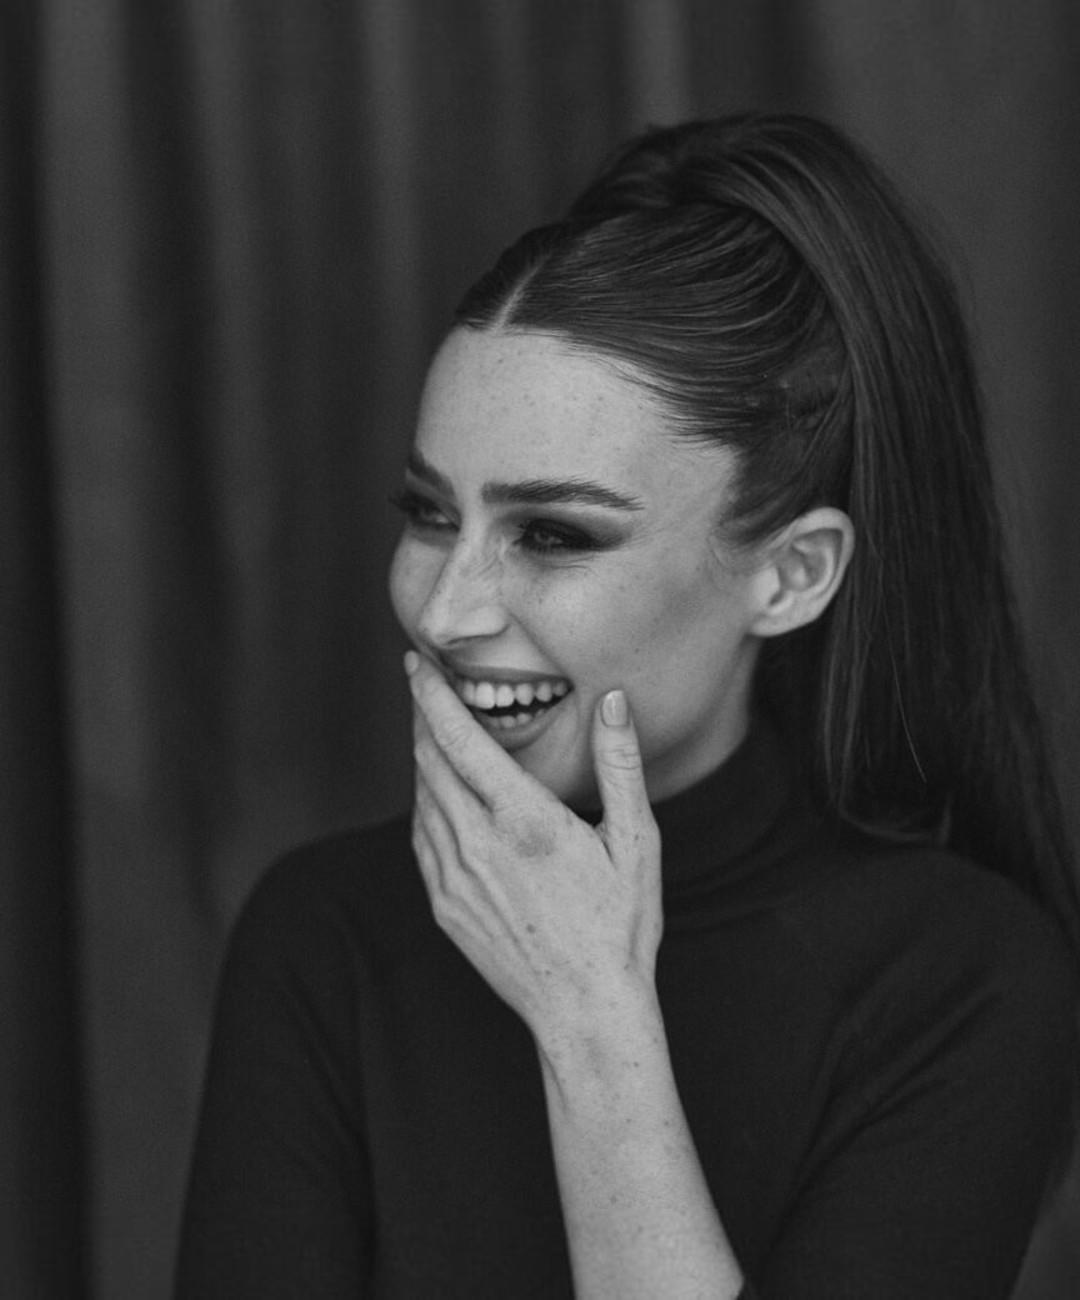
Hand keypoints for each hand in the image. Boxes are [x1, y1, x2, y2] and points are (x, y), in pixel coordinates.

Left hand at [406, 652, 662, 1045]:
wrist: (585, 1008)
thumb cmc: (621, 924)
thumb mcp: (636, 840)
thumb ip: (620, 764)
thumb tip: (613, 701)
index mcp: (523, 820)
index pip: (458, 739)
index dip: (431, 695)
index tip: (417, 664)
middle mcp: (477, 844)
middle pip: (429, 760)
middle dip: (422, 715)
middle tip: (424, 684)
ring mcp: (454, 878)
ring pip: (421, 797)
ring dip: (422, 757)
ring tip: (433, 730)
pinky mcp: (444, 905)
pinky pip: (421, 837)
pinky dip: (425, 802)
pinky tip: (439, 793)